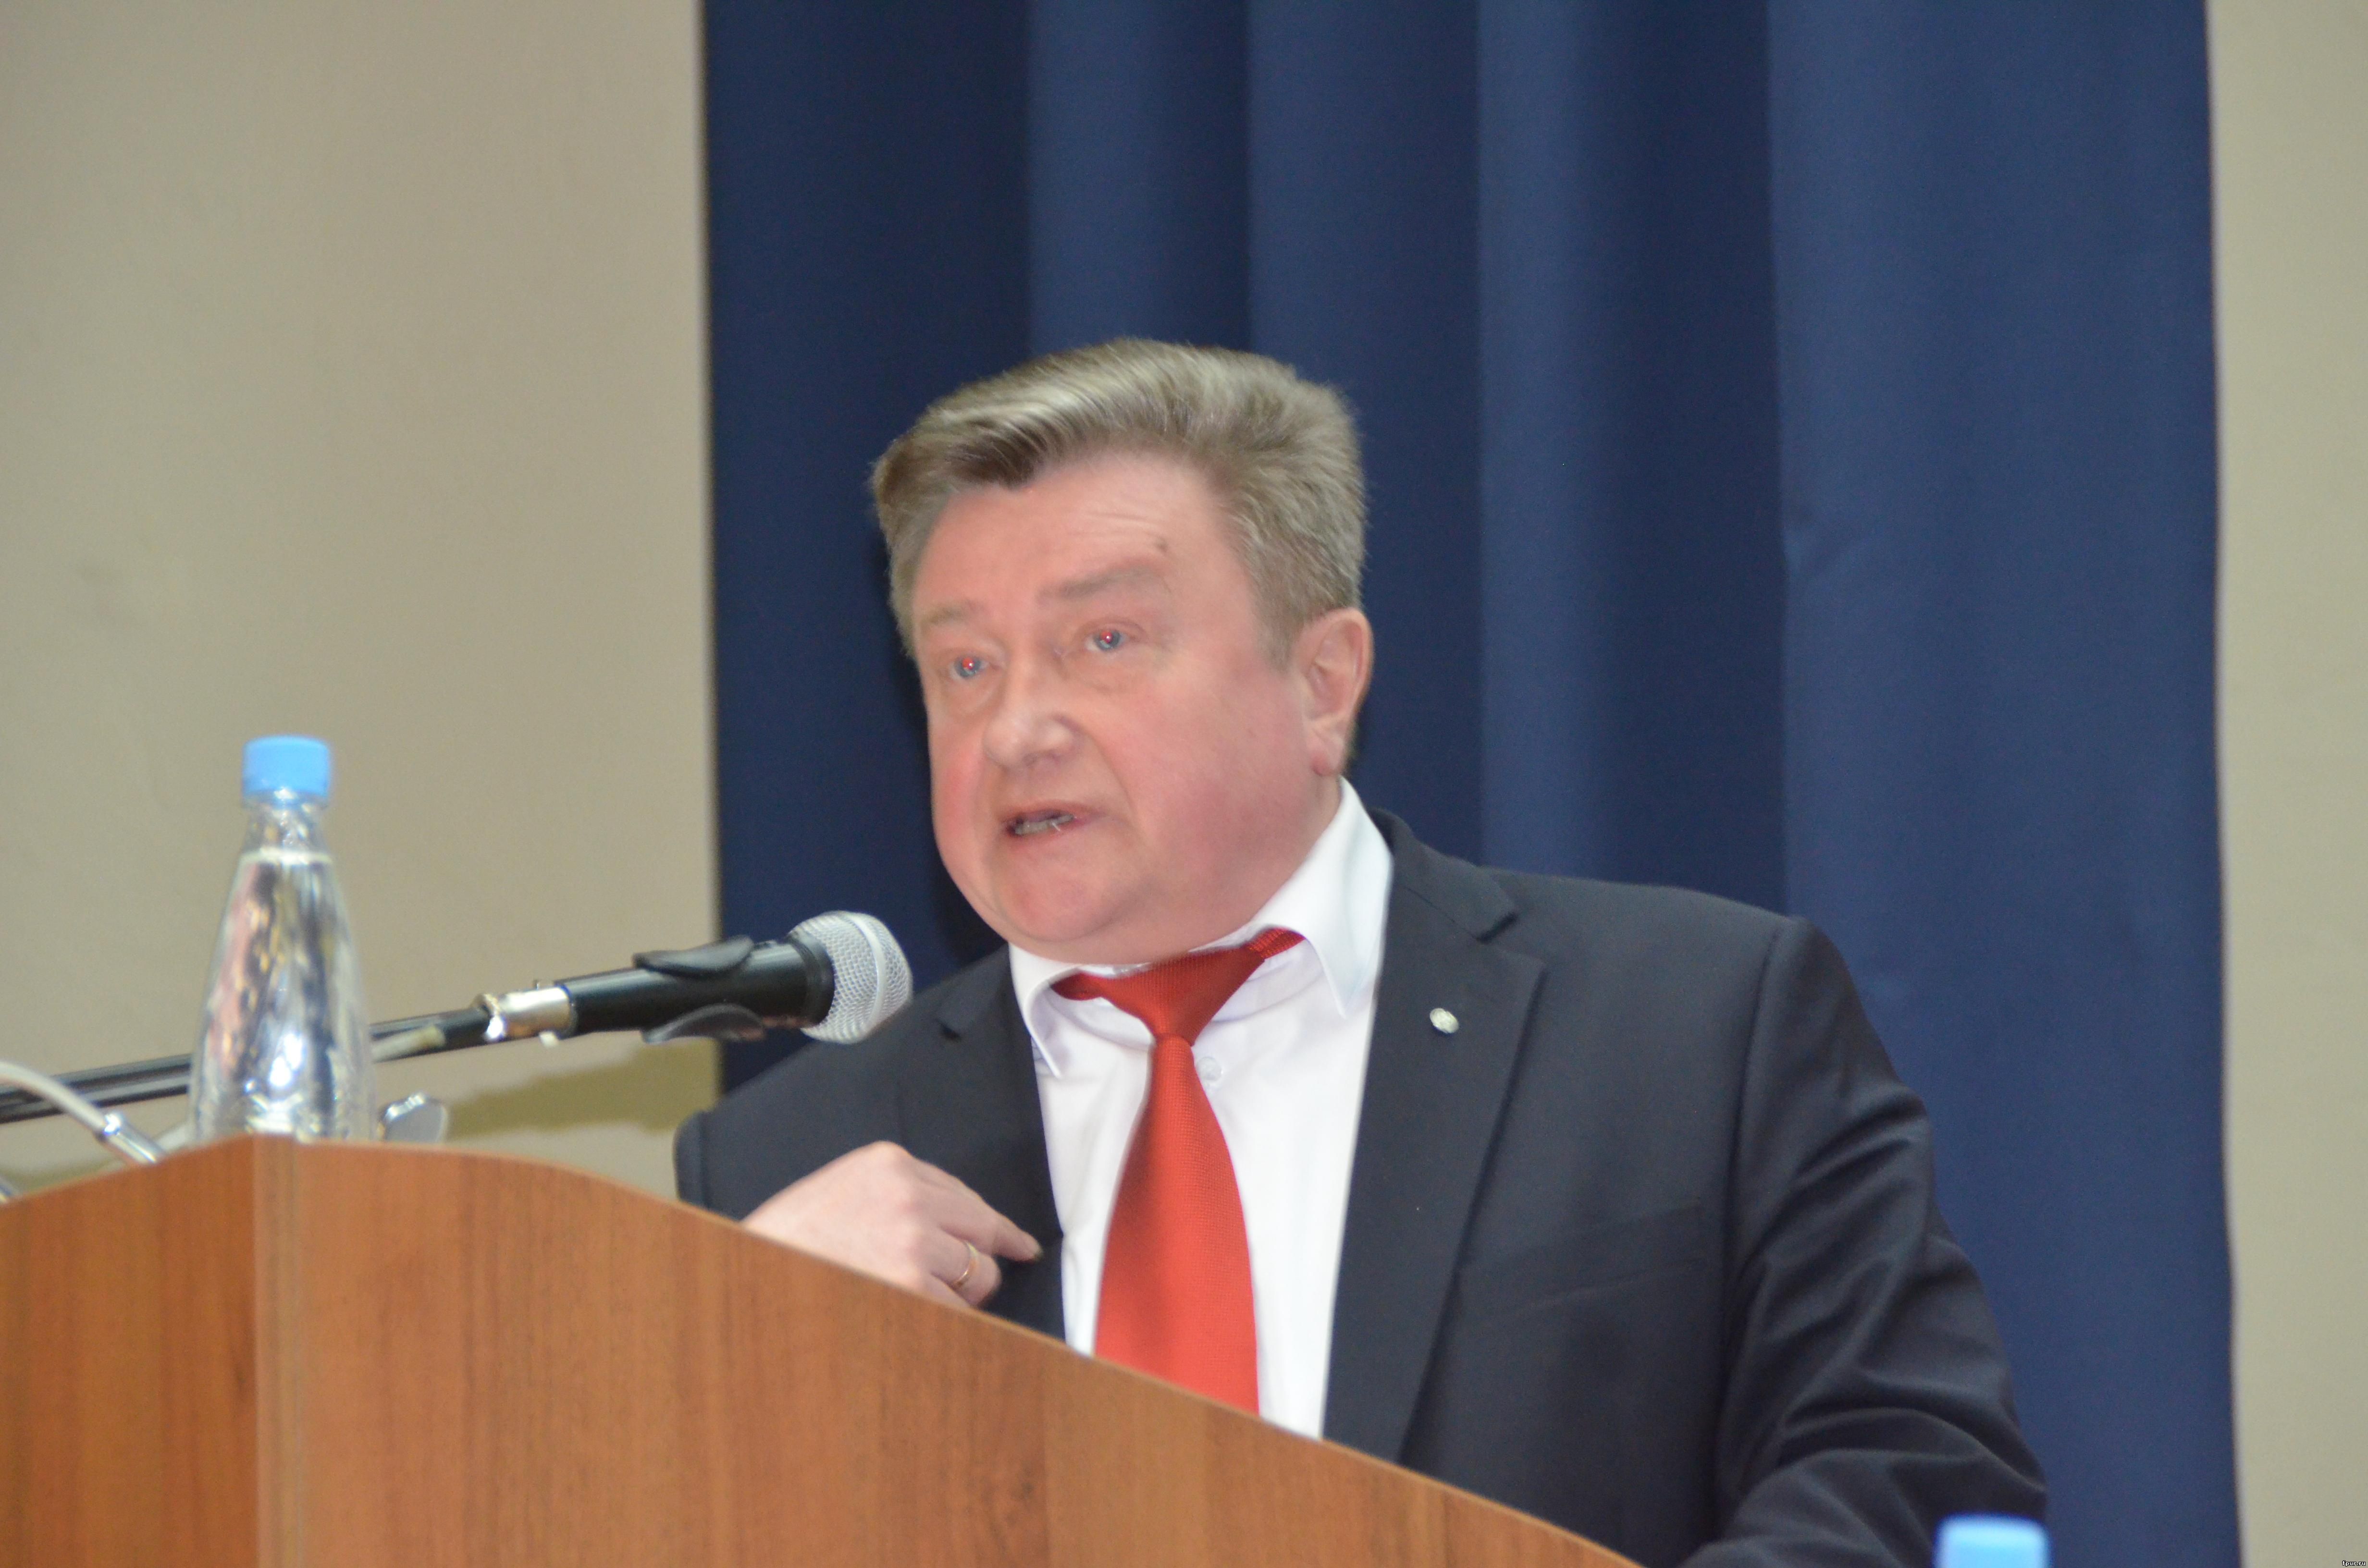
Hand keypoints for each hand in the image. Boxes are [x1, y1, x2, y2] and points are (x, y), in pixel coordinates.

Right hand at [743, 1141, 1042, 1307]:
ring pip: (979, 1274)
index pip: (964, 1195)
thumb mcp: (841, 1189)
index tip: (1018, 1243)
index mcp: (889, 1164)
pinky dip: (947, 1323)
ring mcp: (914, 1243)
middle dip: (982, 1261)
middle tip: (974, 1284)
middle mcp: (909, 1197)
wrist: (751, 1277)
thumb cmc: (789, 1242)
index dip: (994, 1225)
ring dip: (961, 1296)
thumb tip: (953, 1223)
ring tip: (918, 1303)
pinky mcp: (914, 1287)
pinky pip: (958, 1312)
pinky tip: (916, 1321)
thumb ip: (894, 1192)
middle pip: (982, 1230)